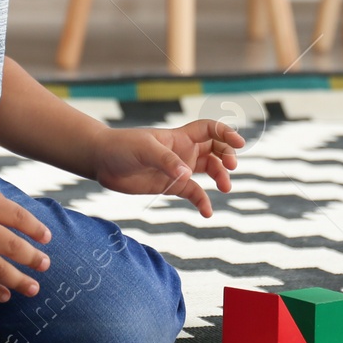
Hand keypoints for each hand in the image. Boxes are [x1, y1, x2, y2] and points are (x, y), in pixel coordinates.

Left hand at [92, 120, 246, 216]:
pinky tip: (208, 212)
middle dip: (227, 156)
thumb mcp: (144, 149)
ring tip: (225, 188)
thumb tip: (186, 175)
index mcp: (179, 136)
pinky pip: (194, 193)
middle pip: (216, 150)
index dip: (226, 133)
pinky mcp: (171, 186)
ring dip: (221, 177)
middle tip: (230, 168)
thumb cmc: (123, 147)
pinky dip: (203, 201)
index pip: (210, 129)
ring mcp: (179, 169)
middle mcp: (183, 151)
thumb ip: (166, 161)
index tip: (239, 144)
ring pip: (209, 170)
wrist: (103, 161)